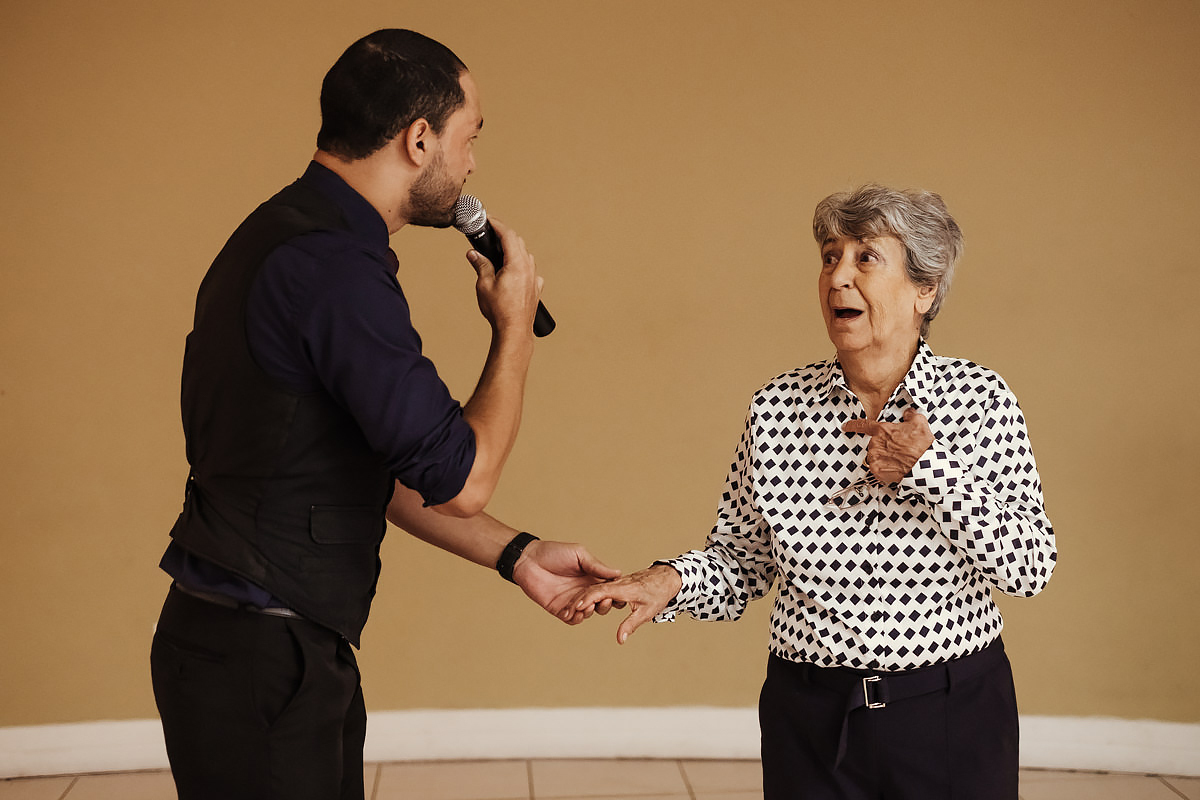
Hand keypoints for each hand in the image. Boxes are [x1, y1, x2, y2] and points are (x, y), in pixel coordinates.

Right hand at [466, 217, 543, 335]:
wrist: (514, 330)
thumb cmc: (500, 310)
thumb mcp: (484, 284)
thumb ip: (480, 265)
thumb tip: (473, 253)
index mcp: (517, 264)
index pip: (508, 235)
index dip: (497, 224)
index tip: (488, 219)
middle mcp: (529, 268)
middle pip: (518, 242)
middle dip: (504, 235)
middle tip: (491, 233)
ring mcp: (534, 278)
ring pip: (525, 255)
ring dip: (513, 249)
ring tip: (499, 251)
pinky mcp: (536, 288)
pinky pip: (530, 269)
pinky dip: (521, 264)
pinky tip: (513, 271)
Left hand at [512, 540, 621, 624]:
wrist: (528, 560)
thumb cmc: (553, 552)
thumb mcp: (579, 555)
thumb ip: (597, 566)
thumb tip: (618, 573)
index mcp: (591, 577)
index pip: (609, 589)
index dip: (615, 592)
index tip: (619, 592)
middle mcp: (584, 590)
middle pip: (601, 604)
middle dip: (605, 604)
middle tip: (604, 600)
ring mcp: (572, 601)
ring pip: (587, 613)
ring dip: (589, 611)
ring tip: (587, 606)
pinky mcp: (559, 609)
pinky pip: (571, 619)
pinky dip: (576, 618)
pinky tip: (575, 613)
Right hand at [571, 564, 681, 643]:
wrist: (667, 577)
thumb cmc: (658, 594)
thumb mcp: (646, 612)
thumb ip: (630, 625)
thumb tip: (620, 639)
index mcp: (622, 588)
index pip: (599, 591)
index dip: (587, 599)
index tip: (576, 608)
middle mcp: (616, 583)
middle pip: (592, 589)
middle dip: (579, 600)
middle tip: (567, 612)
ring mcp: (616, 582)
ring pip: (595, 587)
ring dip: (582, 597)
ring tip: (572, 610)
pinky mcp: (617, 583)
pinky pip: (600, 587)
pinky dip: (590, 595)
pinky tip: (584, 603)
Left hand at [842, 408, 933, 484]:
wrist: (923, 465)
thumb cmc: (921, 445)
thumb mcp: (919, 422)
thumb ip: (910, 415)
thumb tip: (908, 413)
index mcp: (882, 430)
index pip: (863, 425)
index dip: (853, 425)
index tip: (846, 426)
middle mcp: (875, 443)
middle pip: (875, 444)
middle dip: (884, 446)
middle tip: (898, 450)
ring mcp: (875, 457)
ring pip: (875, 457)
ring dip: (884, 458)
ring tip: (898, 459)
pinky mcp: (877, 470)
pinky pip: (877, 469)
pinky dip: (885, 469)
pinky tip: (895, 467)